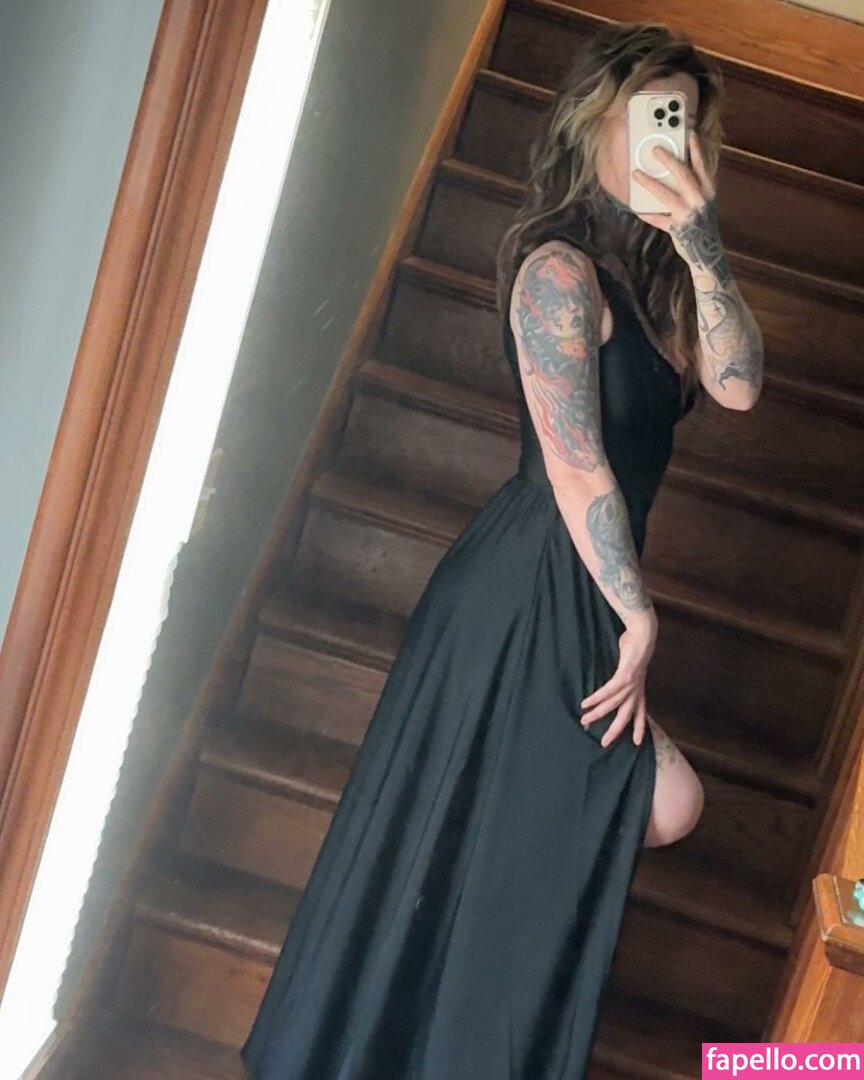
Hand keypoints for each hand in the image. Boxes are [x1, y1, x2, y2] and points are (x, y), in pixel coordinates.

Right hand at [579, 614, 657, 748]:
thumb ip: (624, 674)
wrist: (643, 634)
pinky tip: (586, 703)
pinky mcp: (625, 676)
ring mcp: (631, 684)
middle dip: (615, 730)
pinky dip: (596, 698)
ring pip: (613, 704)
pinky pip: (608, 691)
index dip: (640, 727)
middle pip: (626, 715)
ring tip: (584, 720)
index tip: (637, 742)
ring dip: (598, 713)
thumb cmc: (635, 647)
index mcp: (639, 689)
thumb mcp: (631, 665)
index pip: (641, 712)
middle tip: (604, 743)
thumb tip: (615, 678)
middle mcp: (636, 690)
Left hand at [631, 131, 724, 269]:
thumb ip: (694, 188)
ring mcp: (687, 214)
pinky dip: (647, 214)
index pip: (702, 166)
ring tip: (636, 174)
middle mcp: (699, 200)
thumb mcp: (704, 203)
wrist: (707, 252)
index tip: (690, 134)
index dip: (696, 150)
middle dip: (669, 160)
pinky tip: (636, 209)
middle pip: (683, 175)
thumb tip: (676, 172)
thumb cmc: (703, 225)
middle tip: (655, 149)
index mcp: (708, 191)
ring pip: (666, 194)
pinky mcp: (676, 228)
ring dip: (650, 183)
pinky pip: (658, 219)